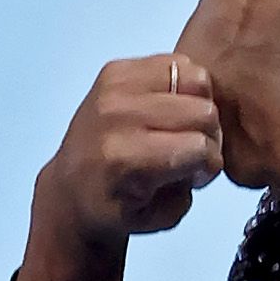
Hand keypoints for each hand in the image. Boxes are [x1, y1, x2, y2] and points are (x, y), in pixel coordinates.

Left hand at [15, 53, 222, 280]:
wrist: (70, 188)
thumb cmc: (115, 209)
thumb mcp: (159, 217)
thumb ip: (189, 186)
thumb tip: (204, 151)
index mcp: (125, 157)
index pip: (199, 147)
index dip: (210, 165)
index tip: (198, 176)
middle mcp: (119, 114)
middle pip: (204, 112)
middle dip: (209, 137)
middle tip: (193, 153)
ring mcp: (116, 85)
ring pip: (197, 80)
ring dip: (200, 106)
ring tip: (184, 127)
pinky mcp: (117, 68)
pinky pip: (177, 63)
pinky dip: (184, 86)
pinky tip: (171, 108)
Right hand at [176, 0, 279, 197]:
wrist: (254, 15)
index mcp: (275, 169)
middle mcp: (234, 165)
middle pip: (246, 172)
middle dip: (256, 151)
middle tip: (266, 116)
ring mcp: (204, 138)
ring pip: (217, 145)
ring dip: (228, 130)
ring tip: (244, 94)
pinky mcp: (180, 108)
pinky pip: (196, 117)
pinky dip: (208, 104)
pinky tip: (225, 80)